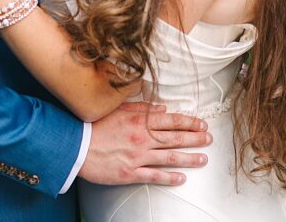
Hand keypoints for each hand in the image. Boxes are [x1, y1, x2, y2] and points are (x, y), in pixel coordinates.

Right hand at [78, 102, 210, 185]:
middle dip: (195, 138)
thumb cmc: (95, 125)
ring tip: (203, 158)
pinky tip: (181, 178)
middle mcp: (143, 138)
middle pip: (175, 138)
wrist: (76, 145)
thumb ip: (142, 109)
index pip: (171, 120)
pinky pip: (154, 176)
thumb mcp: (118, 110)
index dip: (189, 122)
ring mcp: (138, 157)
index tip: (202, 124)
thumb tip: (162, 107)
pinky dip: (170, 177)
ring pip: (169, 157)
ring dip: (189, 157)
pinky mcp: (130, 173)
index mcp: (140, 121)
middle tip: (209, 139)